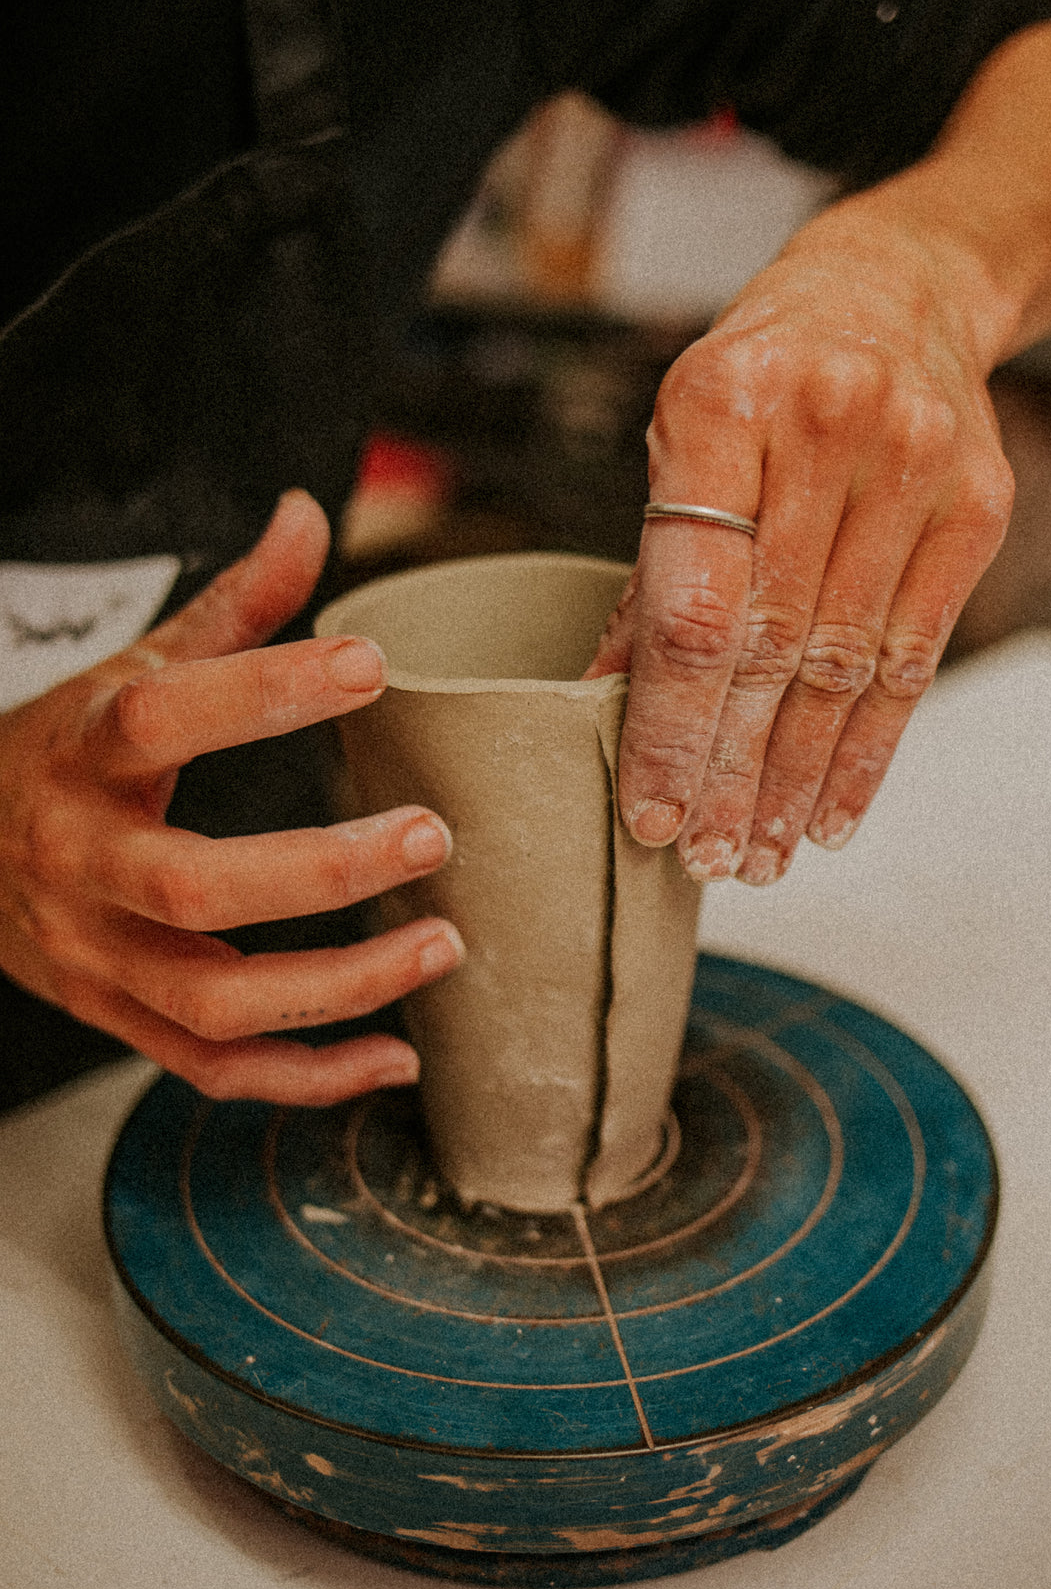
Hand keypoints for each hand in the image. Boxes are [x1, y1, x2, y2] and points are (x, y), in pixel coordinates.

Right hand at [0, 491, 463, 1103]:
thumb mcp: (131, 672)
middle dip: (324, 870)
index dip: (263, 691)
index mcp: (83, 756)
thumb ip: (231, 607)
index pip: (161, 719)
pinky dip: (309, 1077)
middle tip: (432, 834)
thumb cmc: (69, 754)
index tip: (370, 666)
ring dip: (340, 987)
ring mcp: (96, 957)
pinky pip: (214, 1069)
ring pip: (215, 1000)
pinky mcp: (119, 1021)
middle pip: (195, 888)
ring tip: (443, 946)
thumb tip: (306, 511)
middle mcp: (81, 863)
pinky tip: (395, 1055)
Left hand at [586, 211, 1013, 881]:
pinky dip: (870, 748)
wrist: (894, 292)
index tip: (651, 808)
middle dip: (733, 773)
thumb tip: (602, 701)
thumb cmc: (765, 372)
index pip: (694, 606)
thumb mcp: (681, 438)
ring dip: (798, 780)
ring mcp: (914, 466)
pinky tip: (834, 810)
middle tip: (706, 856)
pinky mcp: (974, 507)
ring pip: (844, 668)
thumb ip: (653, 567)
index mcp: (721, 404)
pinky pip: (914, 658)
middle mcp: (824, 429)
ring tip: (763, 853)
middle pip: (770, 650)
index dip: (672, 726)